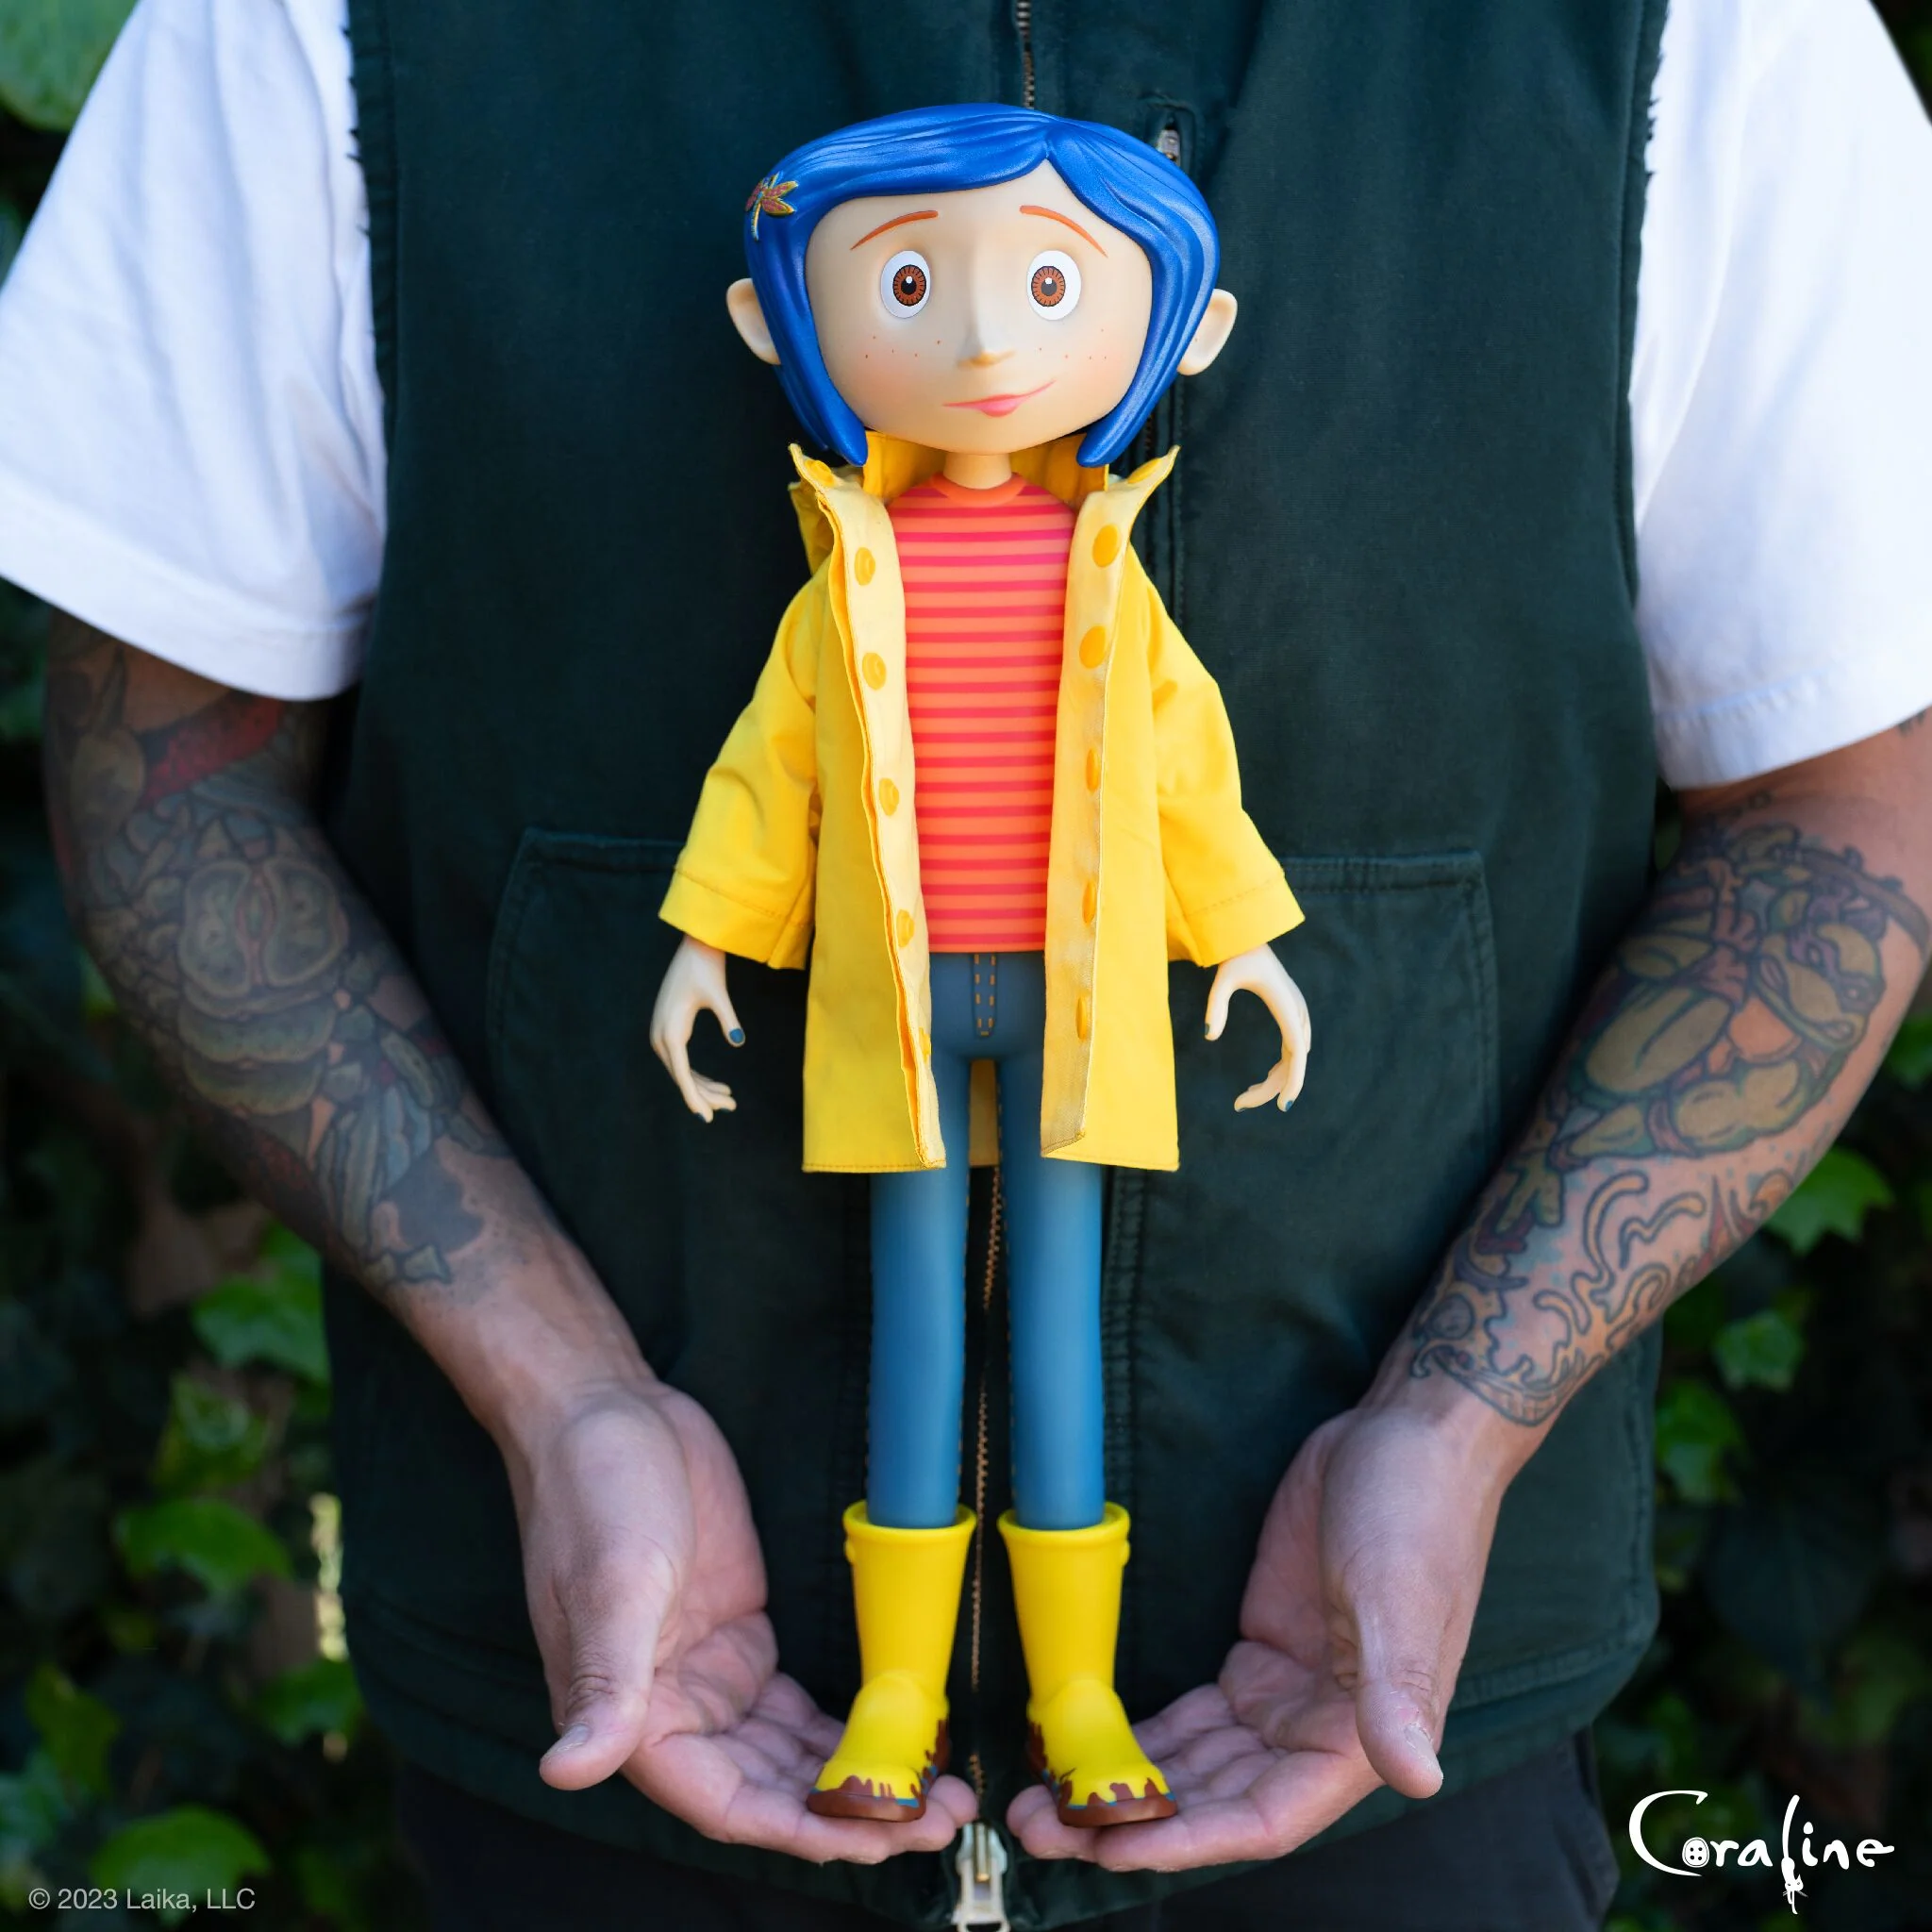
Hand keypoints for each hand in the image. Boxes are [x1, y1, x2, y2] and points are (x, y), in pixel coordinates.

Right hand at [516, 1380, 976, 1860]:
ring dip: (860, 1779)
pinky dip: (848, 1725)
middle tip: (940, 1820)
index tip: (879, 1837)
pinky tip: (902, 1734)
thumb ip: (605, 1683)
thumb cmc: (593, 1493)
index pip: (728, 1804)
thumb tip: (566, 1771)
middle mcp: (674, 1710)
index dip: (804, 1828)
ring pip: (794, 1756)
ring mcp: (712, 1674)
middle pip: (774, 1791)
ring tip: (941, 1791)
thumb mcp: (611, 1585)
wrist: (603, 1411)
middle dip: (854, 1815)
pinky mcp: (742, 1634)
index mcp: (633, 1716)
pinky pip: (799, 1706)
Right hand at [650, 935, 742, 1120]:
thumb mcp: (719, 994)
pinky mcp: (670, 1030)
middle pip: (682, 1076)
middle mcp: (662, 1036)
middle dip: (706, 1094)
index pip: (682, 1074)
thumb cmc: (706, 968)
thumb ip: (728, 1019)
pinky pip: (682, 1061)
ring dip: (704, 1086)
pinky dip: (698, 1075)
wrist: (694, 947)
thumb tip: (738, 1041)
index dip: (694, 1097)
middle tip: (732, 1106)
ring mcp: (663, 1033)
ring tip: (730, 1099)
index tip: (706, 1118)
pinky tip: (717, 1085)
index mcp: (671, 1030)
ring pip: (682, 1071)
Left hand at [1008, 1391, 1519, 1869]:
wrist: (1407, 1437)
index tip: (1109, 1844)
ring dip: (1127, 1783)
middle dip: (1133, 1819)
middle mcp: (1319, 1732)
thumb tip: (1417, 1777)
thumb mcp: (1400, 1598)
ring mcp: (1284, 1694)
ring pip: (1197, 1764)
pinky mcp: (1260, 1652)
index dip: (1185, 1838)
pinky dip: (1145, 1733)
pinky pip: (1194, 1715)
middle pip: (1214, 1801)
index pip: (1263, 1819)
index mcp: (1360, 1738)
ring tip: (1042, 1795)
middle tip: (1041, 1824)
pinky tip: (1086, 1740)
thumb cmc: (1419, 1515)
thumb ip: (1396, 1690)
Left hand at [1205, 944, 1310, 1110]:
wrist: (1250, 937)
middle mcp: (1297, 1014)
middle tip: (1238, 1105)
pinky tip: (1260, 1082)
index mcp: (1286, 1007)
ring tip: (1243, 1099)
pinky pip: (1292, 1053)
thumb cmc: (1235, 957)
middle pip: (1293, 1063)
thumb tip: (1208, 1036)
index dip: (1293, 1081)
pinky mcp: (1292, 1018)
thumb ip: (1215, 1005)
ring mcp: (1298, 1016)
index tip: (1283, 1106)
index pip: (1297, 1053)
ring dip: (1274, 1082)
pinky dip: (1279, 1071)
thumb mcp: (1222, 978)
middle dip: (1270, 1088)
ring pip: (1294, 1061)